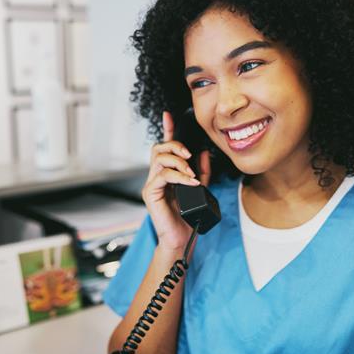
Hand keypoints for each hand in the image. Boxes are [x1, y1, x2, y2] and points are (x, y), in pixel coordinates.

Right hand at [141, 110, 211, 251]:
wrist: (181, 239)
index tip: (169, 115)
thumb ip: (202, 171)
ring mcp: (151, 184)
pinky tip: (190, 182)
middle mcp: (156, 176)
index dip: (167, 129)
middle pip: (159, 148)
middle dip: (175, 146)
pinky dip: (178, 176)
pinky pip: (162, 176)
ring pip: (159, 159)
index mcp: (167, 173)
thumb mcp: (200, 189)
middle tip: (189, 156)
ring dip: (178, 162)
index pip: (165, 147)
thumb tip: (203, 153)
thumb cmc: (188, 216)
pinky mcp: (150, 194)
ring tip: (191, 173)